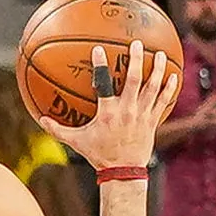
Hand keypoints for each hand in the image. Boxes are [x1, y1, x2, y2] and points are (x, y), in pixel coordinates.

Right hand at [57, 37, 178, 177]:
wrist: (123, 171)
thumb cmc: (99, 154)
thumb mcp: (76, 141)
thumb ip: (58, 129)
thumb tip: (39, 118)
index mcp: (107, 113)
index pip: (103, 85)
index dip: (100, 66)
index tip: (98, 49)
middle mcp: (126, 111)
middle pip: (134, 80)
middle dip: (136, 60)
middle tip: (138, 44)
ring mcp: (142, 115)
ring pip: (153, 88)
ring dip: (158, 70)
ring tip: (161, 54)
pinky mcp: (153, 121)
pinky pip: (164, 101)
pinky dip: (170, 88)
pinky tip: (175, 76)